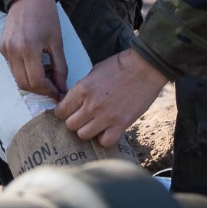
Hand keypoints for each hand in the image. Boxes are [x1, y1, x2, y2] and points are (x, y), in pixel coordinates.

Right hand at [0, 0, 65, 99]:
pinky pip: (13, 67)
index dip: (49, 91)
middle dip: (41, 89)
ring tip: (47, 72)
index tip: (59, 92)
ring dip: (33, 81)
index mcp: (28, 49)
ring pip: (17, 77)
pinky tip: (37, 63)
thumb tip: (62, 87)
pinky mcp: (2, 47)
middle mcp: (12, 52)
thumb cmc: (46, 15)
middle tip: (55, 86)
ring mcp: (5, 50)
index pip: (36, 81)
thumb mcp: (57, 42)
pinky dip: (25, 71)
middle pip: (24, 84)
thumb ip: (60, 67)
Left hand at [54, 49, 168, 147]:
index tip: (68, 112)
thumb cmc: (119, 66)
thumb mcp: (94, 72)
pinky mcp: (121, 124)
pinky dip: (104, 138)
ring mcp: (106, 116)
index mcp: (82, 89)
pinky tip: (107, 130)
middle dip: (74, 121)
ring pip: (83, 135)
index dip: (63, 112)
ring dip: (87, 130)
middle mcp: (91, 104)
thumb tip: (72, 102)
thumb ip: (82, 89)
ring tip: (94, 124)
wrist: (145, 67)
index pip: (61, 110)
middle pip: (70, 125)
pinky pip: (105, 141)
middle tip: (82, 117)